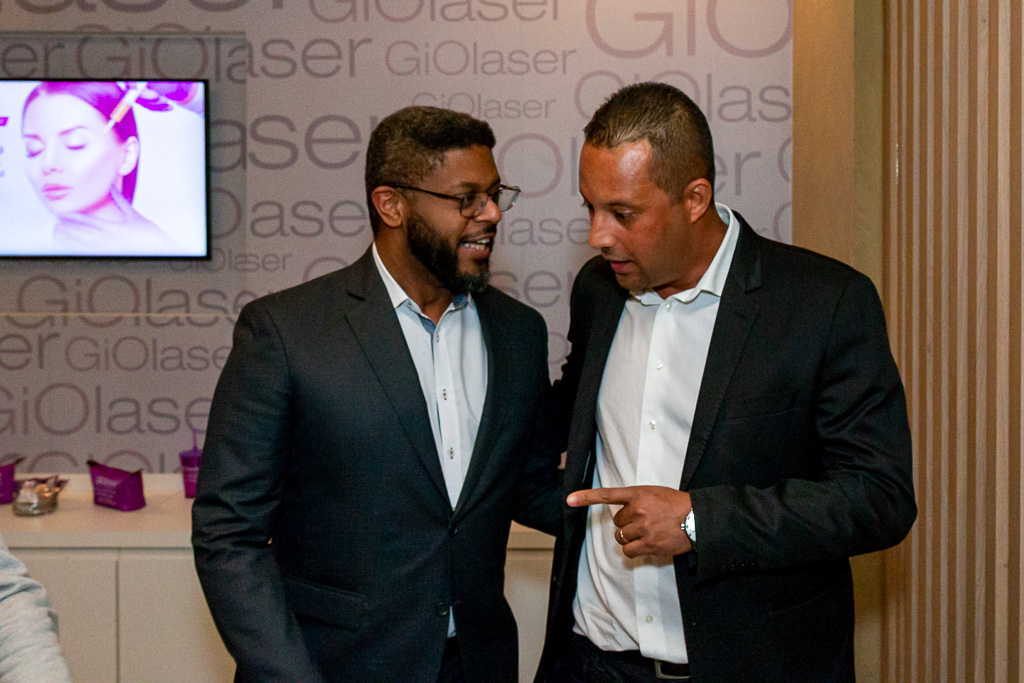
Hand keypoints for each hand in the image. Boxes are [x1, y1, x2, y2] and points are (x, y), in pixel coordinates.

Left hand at [567, 486, 691, 556]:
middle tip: (645, 522)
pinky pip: (628, 550)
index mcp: (639, 493)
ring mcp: (642, 528)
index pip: (608, 494)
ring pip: (621, 537)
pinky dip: (633, 550)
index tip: (569, 500)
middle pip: (617, 522)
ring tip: (647, 533)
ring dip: (630, 537)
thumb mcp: (655, 493)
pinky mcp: (648, 544)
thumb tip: (624, 513)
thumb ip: (637, 499)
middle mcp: (638, 509)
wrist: (697, 518)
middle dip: (627, 523)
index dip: (586, 497)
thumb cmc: (677, 505)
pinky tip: (645, 545)